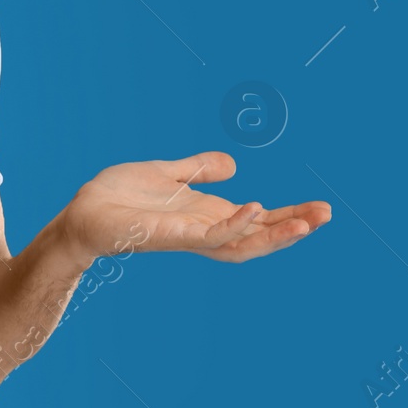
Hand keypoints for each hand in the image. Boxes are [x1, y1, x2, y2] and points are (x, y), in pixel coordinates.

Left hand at [55, 151, 331, 264]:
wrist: (81, 212)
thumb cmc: (118, 196)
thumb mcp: (168, 173)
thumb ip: (198, 168)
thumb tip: (234, 164)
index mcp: (205, 215)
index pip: (256, 222)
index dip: (287, 216)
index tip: (319, 209)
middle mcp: (200, 230)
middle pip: (257, 236)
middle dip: (292, 228)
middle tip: (326, 216)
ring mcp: (187, 236)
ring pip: (240, 243)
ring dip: (273, 235)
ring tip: (306, 224)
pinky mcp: (168, 236)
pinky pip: (207, 236)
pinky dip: (233, 225)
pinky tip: (254, 209)